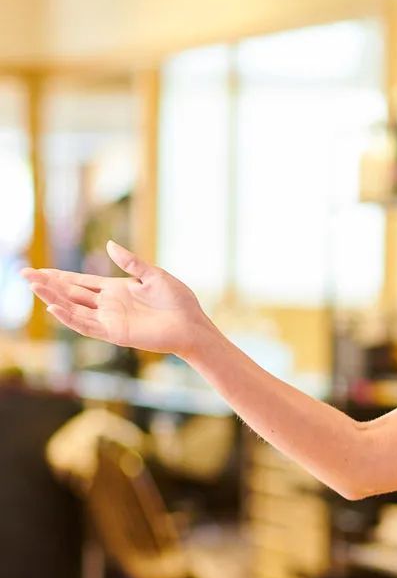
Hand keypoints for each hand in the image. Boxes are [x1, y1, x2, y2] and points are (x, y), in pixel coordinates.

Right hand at [23, 240, 215, 358]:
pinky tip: (54, 308)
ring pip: (74, 308)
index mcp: (117, 290)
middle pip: (71, 293)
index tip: (40, 269)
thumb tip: (109, 244)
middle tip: (24, 274)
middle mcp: (109, 305)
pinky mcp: (115, 333)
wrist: (192, 325)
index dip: (60, 276)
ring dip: (53, 298)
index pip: (81, 282)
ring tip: (33, 286)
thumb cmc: (179, 302)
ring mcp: (110, 320)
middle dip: (48, 284)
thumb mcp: (154, 275)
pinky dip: (70, 317)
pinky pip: (87, 326)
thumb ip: (131, 262)